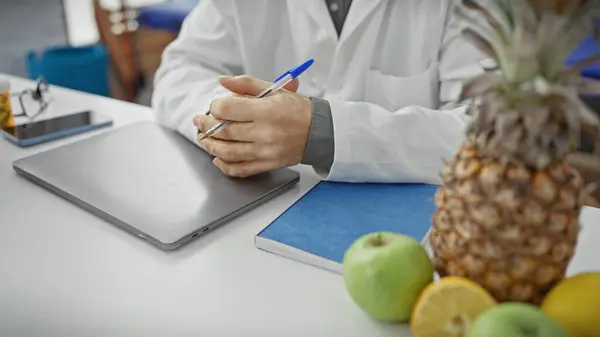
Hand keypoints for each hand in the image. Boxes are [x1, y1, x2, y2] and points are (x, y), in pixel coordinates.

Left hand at [193, 75, 311, 177]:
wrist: (320, 132)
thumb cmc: (297, 109)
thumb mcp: (275, 89)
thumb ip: (246, 84)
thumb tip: (222, 81)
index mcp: (267, 111)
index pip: (228, 110)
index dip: (215, 107)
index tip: (214, 106)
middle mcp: (265, 133)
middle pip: (225, 132)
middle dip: (206, 126)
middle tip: (200, 121)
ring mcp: (266, 152)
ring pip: (228, 152)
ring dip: (210, 146)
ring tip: (204, 138)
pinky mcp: (267, 165)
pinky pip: (240, 169)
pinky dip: (224, 166)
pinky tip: (217, 157)